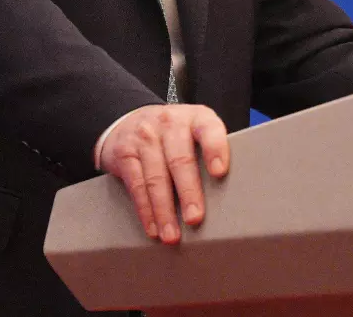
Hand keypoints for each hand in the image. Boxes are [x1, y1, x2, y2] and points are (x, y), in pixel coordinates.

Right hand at [98, 104, 229, 244]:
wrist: (130, 121)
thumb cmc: (173, 135)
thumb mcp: (194, 131)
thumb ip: (208, 153)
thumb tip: (227, 194)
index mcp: (195, 118)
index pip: (208, 129)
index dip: (215, 149)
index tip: (220, 172)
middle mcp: (169, 123)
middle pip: (180, 160)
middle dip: (188, 192)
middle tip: (195, 218)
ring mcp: (145, 136)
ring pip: (156, 177)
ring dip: (164, 210)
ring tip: (172, 234)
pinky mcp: (125, 153)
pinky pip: (136, 185)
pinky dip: (145, 210)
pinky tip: (153, 227)